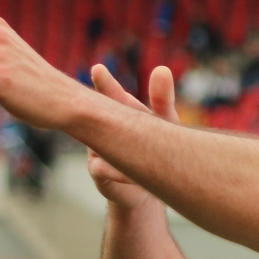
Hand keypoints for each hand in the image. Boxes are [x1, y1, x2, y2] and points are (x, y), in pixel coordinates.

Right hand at [87, 65, 178, 210]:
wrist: (147, 189)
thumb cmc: (156, 149)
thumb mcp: (165, 123)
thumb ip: (162, 98)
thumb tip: (162, 69)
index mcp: (117, 112)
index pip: (109, 94)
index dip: (104, 83)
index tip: (98, 69)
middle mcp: (101, 128)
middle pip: (95, 114)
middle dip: (94, 104)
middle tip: (93, 85)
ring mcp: (96, 151)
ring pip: (95, 142)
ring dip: (103, 138)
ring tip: (115, 132)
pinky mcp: (100, 175)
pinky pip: (101, 169)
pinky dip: (115, 170)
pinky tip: (129, 174)